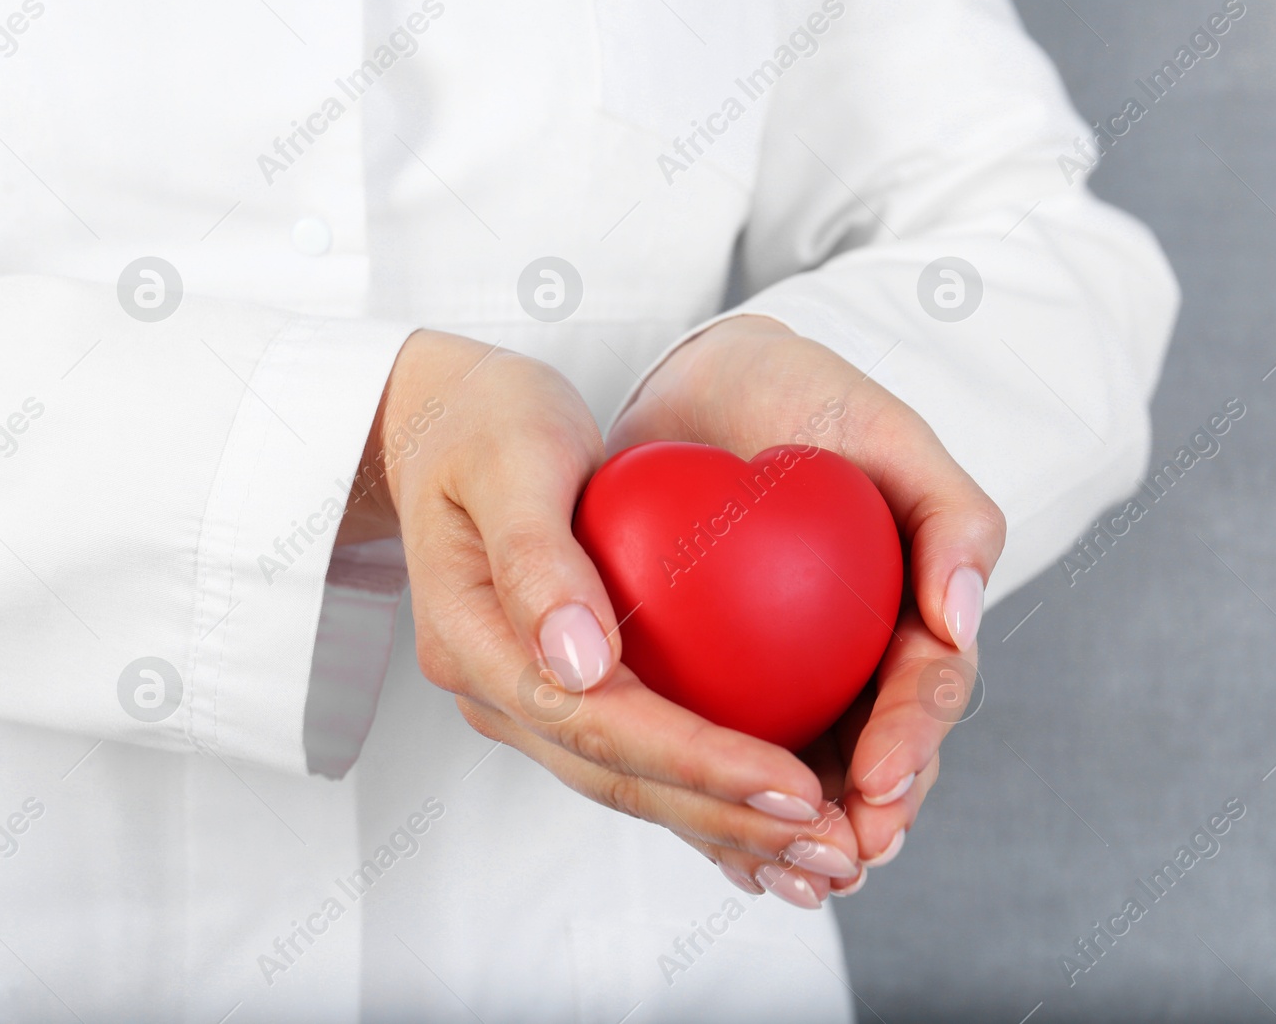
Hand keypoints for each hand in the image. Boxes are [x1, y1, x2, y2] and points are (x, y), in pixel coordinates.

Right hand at [341, 330, 862, 903]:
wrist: (440, 424)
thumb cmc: (485, 422)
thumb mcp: (510, 458)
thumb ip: (536, 555)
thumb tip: (581, 664)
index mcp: (475, 642)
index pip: (600, 725)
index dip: (700, 763)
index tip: (796, 785)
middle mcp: (496, 692)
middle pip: (620, 779)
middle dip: (730, 822)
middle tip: (835, 849)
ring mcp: (524, 701)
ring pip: (633, 785)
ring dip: (728, 828)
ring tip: (823, 854)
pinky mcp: (560, 695)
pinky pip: (639, 758)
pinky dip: (707, 797)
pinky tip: (776, 819)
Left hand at [608, 315, 1005, 897]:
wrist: (706, 386)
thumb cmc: (808, 398)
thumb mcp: (887, 432)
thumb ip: (949, 513)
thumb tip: (962, 617)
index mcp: (914, 612)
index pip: (927, 690)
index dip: (911, 743)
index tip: (881, 784)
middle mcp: (862, 659)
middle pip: (878, 756)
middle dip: (868, 819)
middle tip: (844, 859)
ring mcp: (798, 679)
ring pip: (809, 775)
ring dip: (803, 836)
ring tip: (788, 879)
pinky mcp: (726, 686)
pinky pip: (734, 755)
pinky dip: (733, 810)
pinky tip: (725, 859)